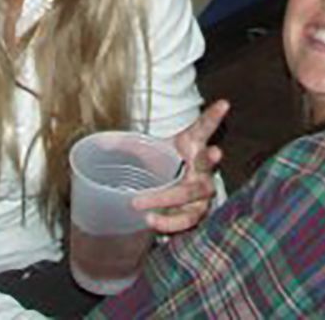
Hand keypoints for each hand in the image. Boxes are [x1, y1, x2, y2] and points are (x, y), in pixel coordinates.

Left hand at [131, 100, 228, 235]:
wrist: (168, 188)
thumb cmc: (161, 163)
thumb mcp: (147, 150)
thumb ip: (126, 145)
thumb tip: (99, 143)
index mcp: (191, 144)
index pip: (204, 128)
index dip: (214, 116)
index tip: (224, 103)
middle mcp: (202, 166)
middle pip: (206, 163)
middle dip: (209, 159)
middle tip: (214, 153)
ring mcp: (203, 190)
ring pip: (194, 195)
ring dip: (170, 200)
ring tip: (147, 209)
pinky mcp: (198, 211)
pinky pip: (189, 218)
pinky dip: (170, 221)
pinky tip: (152, 221)